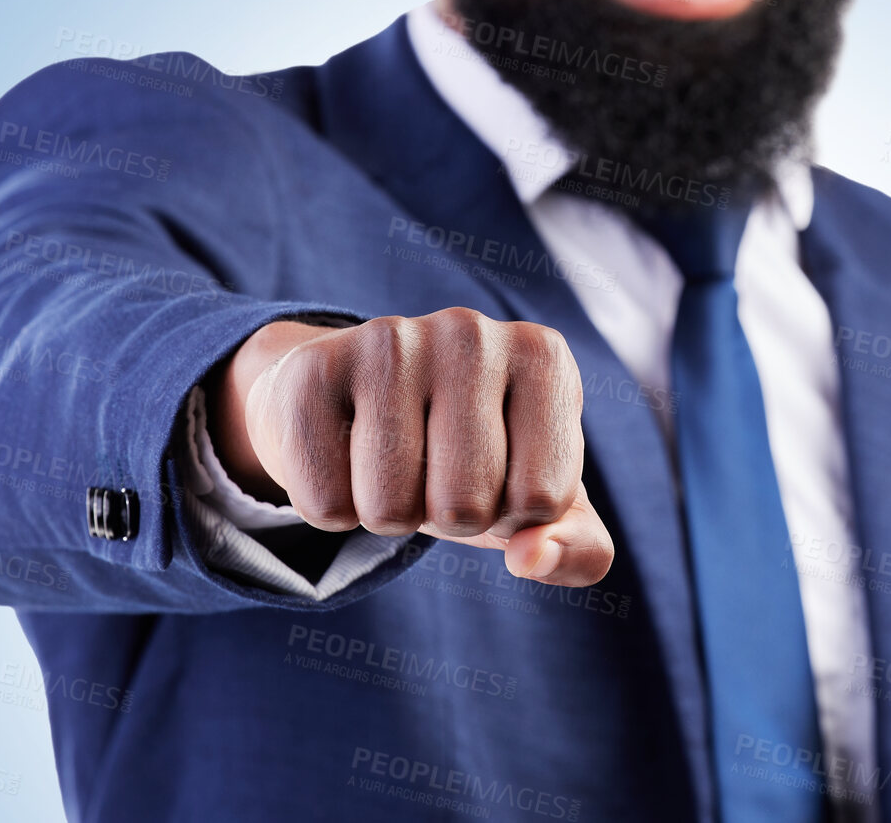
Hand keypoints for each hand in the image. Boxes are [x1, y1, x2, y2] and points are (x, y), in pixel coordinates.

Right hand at [209, 308, 610, 586]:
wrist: (356, 406)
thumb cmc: (468, 457)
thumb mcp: (537, 501)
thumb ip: (576, 548)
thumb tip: (531, 558)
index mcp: (543, 357)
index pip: (542, 500)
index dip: (514, 514)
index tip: (499, 473)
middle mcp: (472, 332)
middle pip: (465, 507)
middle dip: (450, 518)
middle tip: (436, 472)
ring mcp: (389, 340)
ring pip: (390, 510)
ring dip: (390, 515)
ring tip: (391, 463)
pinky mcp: (314, 367)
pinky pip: (325, 504)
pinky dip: (332, 508)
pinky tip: (342, 454)